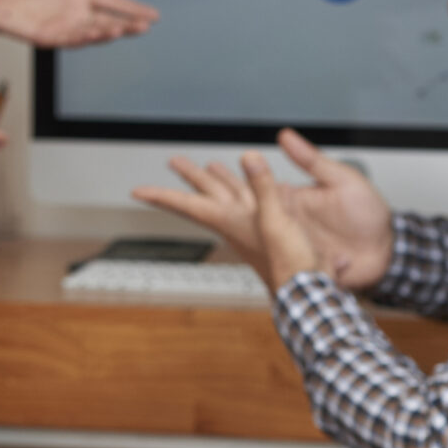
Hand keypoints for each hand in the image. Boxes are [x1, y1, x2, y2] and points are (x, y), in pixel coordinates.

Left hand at [0, 0, 157, 49]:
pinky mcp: (49, 37)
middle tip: (146, 25)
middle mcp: (75, 12)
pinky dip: (85, 38)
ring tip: (124, 30)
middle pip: (108, 19)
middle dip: (128, 23)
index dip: (131, 7)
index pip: (111, 1)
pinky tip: (98, 34)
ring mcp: (64, 26)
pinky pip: (71, 39)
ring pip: (93, 31)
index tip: (152, 13)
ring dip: (109, 32)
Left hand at [132, 129, 392, 290]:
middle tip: (175, 161)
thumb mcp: (274, 219)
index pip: (187, 205)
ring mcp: (255, 225)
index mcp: (230, 221)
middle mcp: (237, 222)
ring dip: (220, 180)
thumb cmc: (289, 264)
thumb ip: (262, 187)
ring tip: (211, 166)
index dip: (162, 196)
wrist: (309, 289)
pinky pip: (256, 201)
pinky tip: (257, 184)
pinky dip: (254, 188)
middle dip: (191, 177)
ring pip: (232, 196)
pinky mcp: (273, 227)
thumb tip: (248, 157)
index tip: (138, 191)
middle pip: (207, 195)